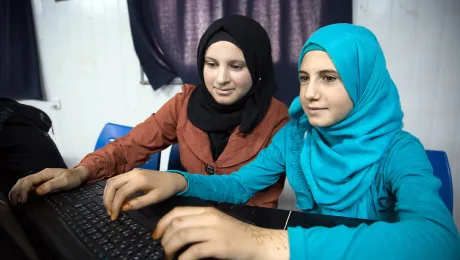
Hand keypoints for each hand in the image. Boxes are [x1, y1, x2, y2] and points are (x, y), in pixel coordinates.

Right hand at [9, 166, 89, 204]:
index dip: (23, 190)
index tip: (23, 201)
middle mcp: (41, 175)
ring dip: (18, 191)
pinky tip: (21, 199)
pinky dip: (23, 192)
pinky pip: (30, 187)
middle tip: (13, 203)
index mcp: (44, 173)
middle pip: (23, 181)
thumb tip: (37, 192)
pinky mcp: (43, 184)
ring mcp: (41, 179)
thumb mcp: (64, 181)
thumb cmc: (73, 178)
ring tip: (14, 202)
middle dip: (16, 190)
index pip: (28, 181)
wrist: (79, 175)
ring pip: (25, 183)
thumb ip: (51, 185)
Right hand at [103, 169, 187, 220]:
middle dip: (108, 199)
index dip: (115, 205)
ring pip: (112, 181)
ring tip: (111, 208)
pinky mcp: (132, 172)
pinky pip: (117, 180)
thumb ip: (139, 203)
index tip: (114, 217)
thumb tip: (123, 208)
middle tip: (110, 213)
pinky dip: (112, 190)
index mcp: (140, 179)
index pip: (121, 192)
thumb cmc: (166, 189)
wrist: (174, 178)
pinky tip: (115, 200)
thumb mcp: (155, 198)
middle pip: (112, 184)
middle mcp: (133, 173)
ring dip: (108, 194)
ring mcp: (132, 171)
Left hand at [153, 207, 289, 259]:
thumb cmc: (238, 236)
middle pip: (176, 223)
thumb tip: (178, 233)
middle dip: (164, 238)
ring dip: (171, 248)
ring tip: (171, 257)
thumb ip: (200, 223)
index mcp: (207, 211)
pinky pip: (193, 251)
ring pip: (181, 235)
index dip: (162, 223)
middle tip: (164, 250)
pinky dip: (183, 259)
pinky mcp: (219, 245)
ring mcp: (214, 230)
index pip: (177, 212)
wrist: (259, 242)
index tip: (157, 235)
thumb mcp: (217, 223)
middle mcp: (209, 217)